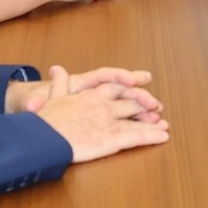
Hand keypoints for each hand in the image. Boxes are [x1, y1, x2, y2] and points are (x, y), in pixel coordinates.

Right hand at [27, 65, 169, 163]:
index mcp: (92, 94)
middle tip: (157, 107)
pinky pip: (137, 137)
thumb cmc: (45, 120)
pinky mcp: (112, 139)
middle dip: (146, 105)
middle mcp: (104, 105)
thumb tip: (56, 68)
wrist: (42, 138)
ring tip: (165, 125)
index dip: (131, 84)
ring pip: (138, 119)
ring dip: (153, 122)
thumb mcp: (53, 97)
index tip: (140, 82)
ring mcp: (110, 121)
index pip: (116, 85)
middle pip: (132, 101)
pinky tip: (163, 137)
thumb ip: (59, 83)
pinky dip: (152, 136)